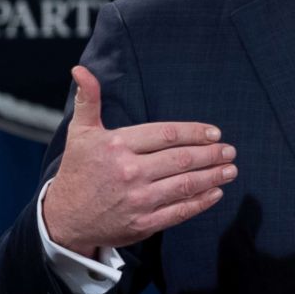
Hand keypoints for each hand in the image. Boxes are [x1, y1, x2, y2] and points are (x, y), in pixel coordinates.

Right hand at [43, 66, 236, 256]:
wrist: (63, 220)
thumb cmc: (78, 171)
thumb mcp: (80, 132)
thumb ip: (89, 99)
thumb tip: (81, 69)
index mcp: (118, 145)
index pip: (166, 134)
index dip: (194, 132)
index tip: (215, 133)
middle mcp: (130, 172)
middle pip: (181, 159)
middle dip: (211, 154)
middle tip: (230, 150)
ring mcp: (138, 200)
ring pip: (185, 185)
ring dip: (212, 176)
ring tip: (231, 170)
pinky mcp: (143, 224)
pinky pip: (179, 212)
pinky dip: (200, 202)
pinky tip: (216, 193)